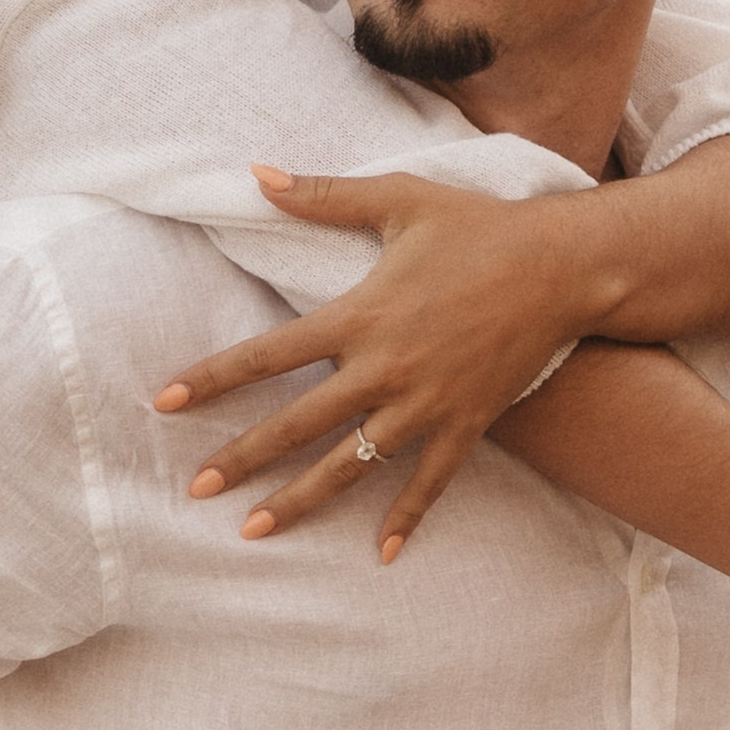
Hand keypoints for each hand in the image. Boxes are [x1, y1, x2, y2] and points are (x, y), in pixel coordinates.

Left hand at [156, 171, 594, 557]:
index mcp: (361, 315)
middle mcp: (386, 368)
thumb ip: (323, 196)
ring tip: (253, 530)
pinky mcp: (466, 423)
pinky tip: (380, 555)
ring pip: (351, 465)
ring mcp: (426, 404)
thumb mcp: (398, 201)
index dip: (213, 379)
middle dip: (242, 458)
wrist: (564, 267)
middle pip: (298, 424)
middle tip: (194, 489)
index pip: (268, 355)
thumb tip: (257, 175)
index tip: (164, 401)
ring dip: (300, 501)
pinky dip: (406, 518)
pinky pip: (429, 482)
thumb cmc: (478, 227)